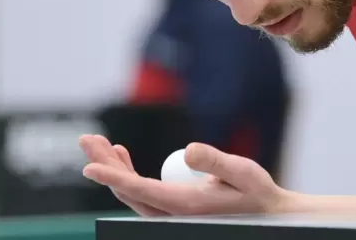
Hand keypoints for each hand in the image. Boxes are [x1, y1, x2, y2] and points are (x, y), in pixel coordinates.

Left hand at [79, 134, 295, 215]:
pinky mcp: (175, 208)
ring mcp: (172, 213)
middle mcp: (173, 213)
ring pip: (131, 192)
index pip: (140, 190)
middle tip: (87, 139)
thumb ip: (215, 162)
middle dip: (105, 164)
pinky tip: (124, 157)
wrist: (268, 215)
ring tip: (101, 143)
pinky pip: (142, 193)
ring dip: (114, 167)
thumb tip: (186, 150)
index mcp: (186, 205)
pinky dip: (129, 174)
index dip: (113, 177)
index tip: (89, 167)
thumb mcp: (242, 172)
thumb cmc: (257, 193)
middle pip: (128, 190)